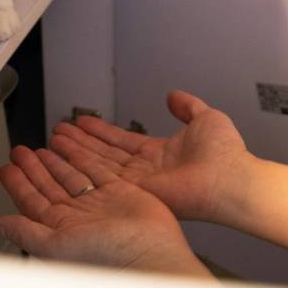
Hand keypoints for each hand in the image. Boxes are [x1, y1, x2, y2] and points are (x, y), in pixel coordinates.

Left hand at [0, 145, 209, 276]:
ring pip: (72, 174)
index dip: (18, 183)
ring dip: (57, 158)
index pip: (32, 201)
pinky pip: (97, 168)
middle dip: (34, 167)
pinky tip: (74, 146)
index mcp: (60, 229)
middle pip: (49, 184)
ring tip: (44, 144)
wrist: (149, 252)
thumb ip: (25, 232)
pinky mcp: (120, 192)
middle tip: (20, 151)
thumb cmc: (106, 257)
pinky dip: (84, 156)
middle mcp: (79, 215)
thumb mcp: (55, 244)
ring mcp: (99, 203)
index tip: (6, 168)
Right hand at [50, 90, 254, 224]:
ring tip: (55, 138)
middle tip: (60, 131)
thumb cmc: (227, 154)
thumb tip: (174, 96)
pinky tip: (67, 154)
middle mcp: (147, 168)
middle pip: (105, 152)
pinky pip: (103, 175)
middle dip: (81, 141)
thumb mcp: (206, 117)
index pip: (123, 140)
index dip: (101, 131)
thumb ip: (187, 106)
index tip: (83, 122)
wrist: (232, 177)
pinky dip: (83, 163)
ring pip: (99, 162)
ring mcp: (140, 182)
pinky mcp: (136, 191)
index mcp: (161, 152)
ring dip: (76, 149)